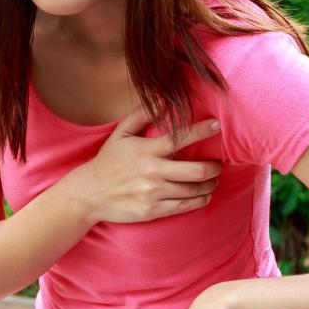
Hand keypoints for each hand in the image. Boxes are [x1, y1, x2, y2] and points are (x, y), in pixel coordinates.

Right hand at [75, 103, 221, 224]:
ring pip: (193, 190)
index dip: (201, 130)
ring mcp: (153, 193)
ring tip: (213, 180)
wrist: (90, 194)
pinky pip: (184, 206)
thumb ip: (142, 115)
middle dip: (213, 168)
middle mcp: (152, 172)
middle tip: (218, 165)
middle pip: (195, 171)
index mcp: (146, 151)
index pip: (179, 138)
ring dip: (209, 185)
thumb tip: (163, 98)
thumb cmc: (108, 161)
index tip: (217, 125)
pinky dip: (199, 200)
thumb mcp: (121, 134)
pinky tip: (204, 195)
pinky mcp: (153, 210)